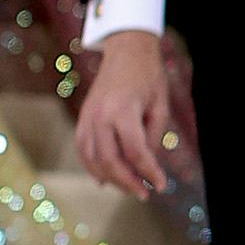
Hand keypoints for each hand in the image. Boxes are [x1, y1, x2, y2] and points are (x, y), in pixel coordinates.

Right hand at [76, 29, 172, 196]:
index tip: (161, 186)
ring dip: (110, 178)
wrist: (125, 51)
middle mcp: (100, 115)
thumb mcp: (160, 105)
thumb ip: (153, 137)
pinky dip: (92, 166)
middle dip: (128, 181)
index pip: (135, 151)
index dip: (149, 172)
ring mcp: (87, 117)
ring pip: (92, 158)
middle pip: (110, 160)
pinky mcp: (83, 118)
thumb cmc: (148, 77)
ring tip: (129, 188)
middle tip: (144, 194)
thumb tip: (146, 166)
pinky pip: (83, 148)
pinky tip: (105, 179)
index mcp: (123, 110)